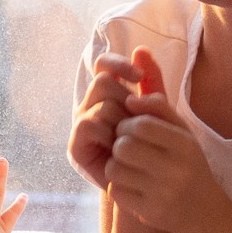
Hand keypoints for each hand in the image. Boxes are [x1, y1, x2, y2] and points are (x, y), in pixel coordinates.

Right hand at [68, 49, 165, 188]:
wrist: (149, 183)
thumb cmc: (153, 145)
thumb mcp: (156, 111)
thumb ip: (151, 82)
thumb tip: (142, 49)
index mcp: (107, 94)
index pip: (103, 64)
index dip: (117, 63)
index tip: (137, 75)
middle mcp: (90, 105)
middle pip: (103, 82)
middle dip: (125, 99)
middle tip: (136, 121)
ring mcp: (81, 124)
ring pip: (100, 104)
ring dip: (120, 121)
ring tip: (130, 139)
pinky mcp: (75, 145)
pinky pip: (88, 124)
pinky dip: (106, 134)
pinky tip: (117, 147)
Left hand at [106, 91, 222, 232]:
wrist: (202, 210)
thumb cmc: (187, 163)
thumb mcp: (182, 132)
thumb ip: (159, 108)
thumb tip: (130, 98)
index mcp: (185, 146)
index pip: (141, 125)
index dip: (127, 124)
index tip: (127, 129)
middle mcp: (176, 170)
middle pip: (124, 147)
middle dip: (118, 144)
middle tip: (123, 148)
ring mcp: (162, 194)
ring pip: (114, 169)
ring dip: (114, 165)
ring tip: (125, 165)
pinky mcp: (149, 212)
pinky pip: (116, 191)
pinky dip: (117, 185)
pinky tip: (130, 184)